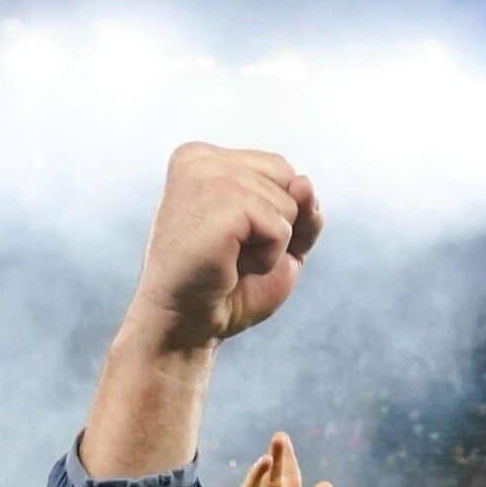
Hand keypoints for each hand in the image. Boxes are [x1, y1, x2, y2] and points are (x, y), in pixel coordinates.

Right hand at [121, 144, 321, 354]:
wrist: (182, 328)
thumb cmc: (224, 289)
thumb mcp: (277, 242)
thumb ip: (300, 207)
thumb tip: (303, 182)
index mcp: (203, 158)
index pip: (282, 170)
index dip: (278, 216)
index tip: (235, 242)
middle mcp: (200, 158)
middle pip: (290, 179)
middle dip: (277, 227)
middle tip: (230, 254)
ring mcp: (205, 175)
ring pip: (290, 203)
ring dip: (270, 246)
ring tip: (226, 260)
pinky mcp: (218, 199)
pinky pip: (282, 227)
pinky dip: (268, 258)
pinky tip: (230, 266)